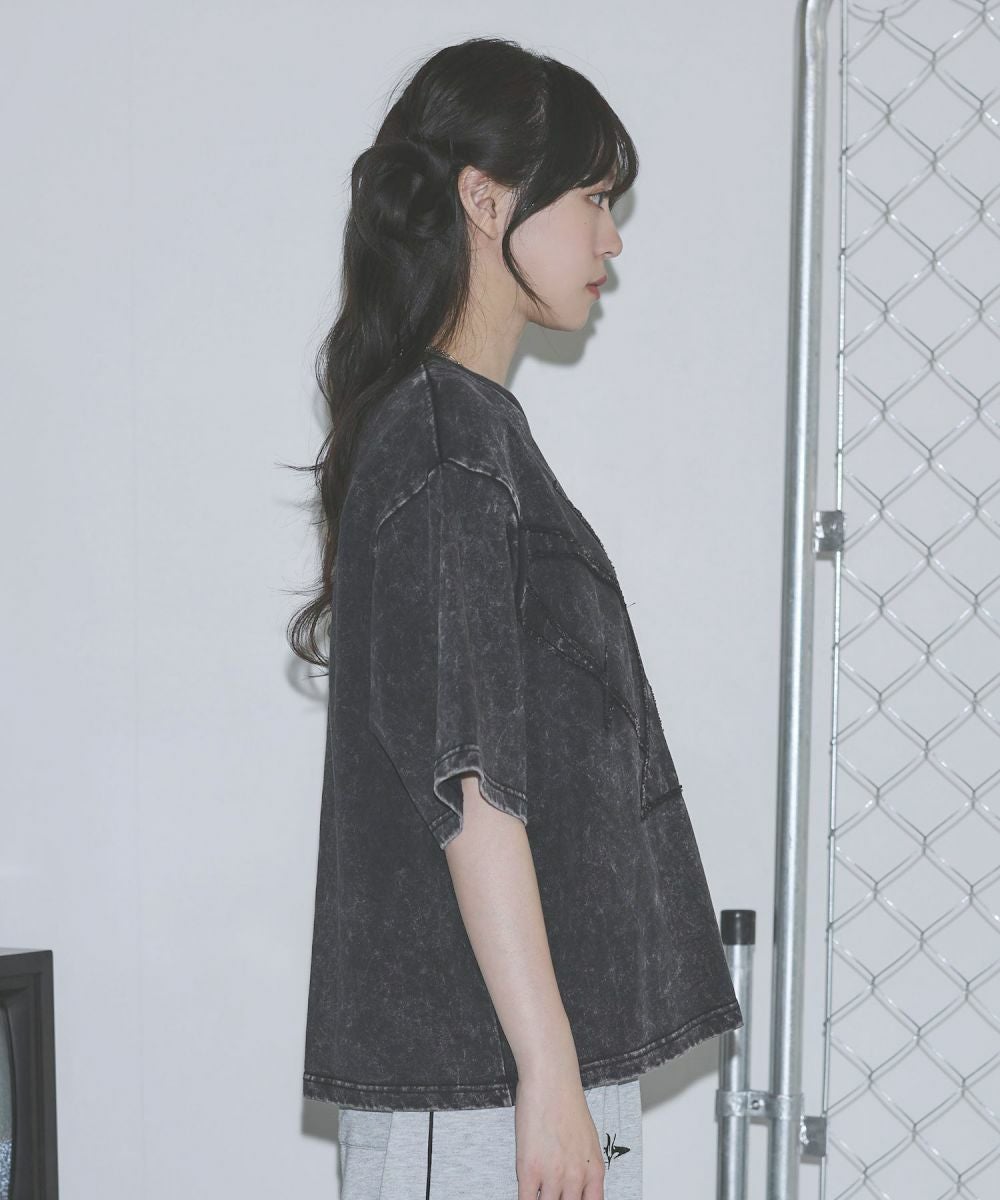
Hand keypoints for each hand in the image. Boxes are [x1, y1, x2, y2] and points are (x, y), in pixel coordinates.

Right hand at [514, 1070, 605, 1199]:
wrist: (551, 1080)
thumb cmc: (568, 1102)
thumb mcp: (588, 1139)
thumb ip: (583, 1166)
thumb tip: (576, 1185)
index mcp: (594, 1170)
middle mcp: (576, 1177)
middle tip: (552, 1194)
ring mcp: (553, 1175)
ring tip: (538, 1193)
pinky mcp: (529, 1170)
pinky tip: (525, 1195)